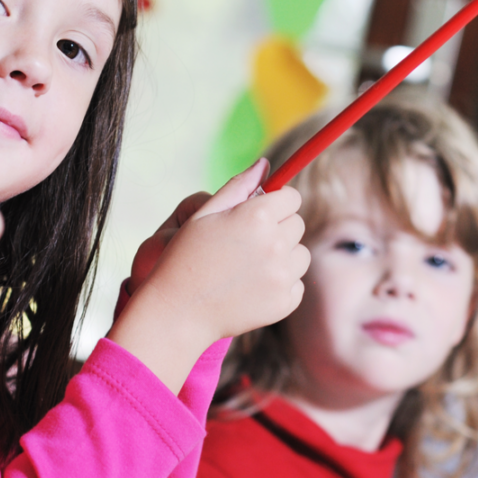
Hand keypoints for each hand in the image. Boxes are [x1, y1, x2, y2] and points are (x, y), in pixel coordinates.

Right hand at [139, 158, 307, 339]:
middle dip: (278, 228)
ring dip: (283, 257)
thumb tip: (265, 164)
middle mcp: (275, 244)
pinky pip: (296, 284)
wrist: (177, 312)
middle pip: (297, 225)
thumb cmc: (185, 258)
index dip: (275, 204)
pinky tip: (252, 288)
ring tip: (248, 267)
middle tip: (246, 244)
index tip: (259, 214)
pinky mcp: (284, 302)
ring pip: (300, 255)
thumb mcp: (203, 214)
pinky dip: (280, 285)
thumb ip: (238, 186)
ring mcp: (282, 276)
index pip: (291, 198)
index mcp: (256, 216)